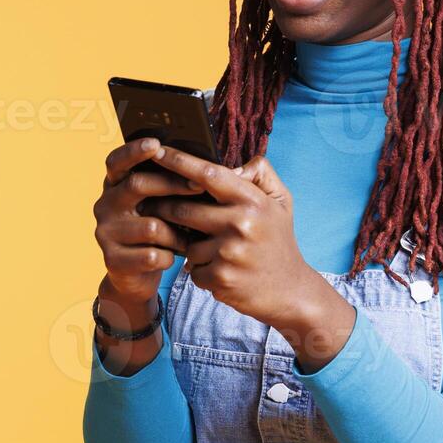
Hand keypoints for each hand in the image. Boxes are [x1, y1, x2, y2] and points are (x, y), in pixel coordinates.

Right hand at [92, 138, 207, 308]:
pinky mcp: (113, 260)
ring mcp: (105, 232)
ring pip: (151, 226)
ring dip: (176, 233)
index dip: (134, 151)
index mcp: (115, 186)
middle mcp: (105, 205)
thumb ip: (175, 185)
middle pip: (137, 186)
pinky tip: (173, 257)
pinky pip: (152, 255)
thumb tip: (220, 168)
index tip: (156, 144)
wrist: (136, 276)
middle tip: (198, 186)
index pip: (117, 161)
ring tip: (188, 239)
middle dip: (172, 185)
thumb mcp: (162, 207)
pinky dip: (170, 257)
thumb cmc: (157, 233)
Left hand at [145, 147, 317, 329]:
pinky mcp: (220, 278)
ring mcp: (229, 253)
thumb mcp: (281, 201)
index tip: (158, 151)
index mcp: (252, 201)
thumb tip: (233, 165)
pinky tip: (218, 269)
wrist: (290, 290)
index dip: (179, 161)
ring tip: (210, 249)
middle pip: (183, 209)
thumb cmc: (279, 241)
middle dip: (164, 207)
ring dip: (190, 246)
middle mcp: (240, 224)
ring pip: (186, 243)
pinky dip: (199, 269)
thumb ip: (261, 173)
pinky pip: (192, 268)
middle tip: (153, 205)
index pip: (208, 174)